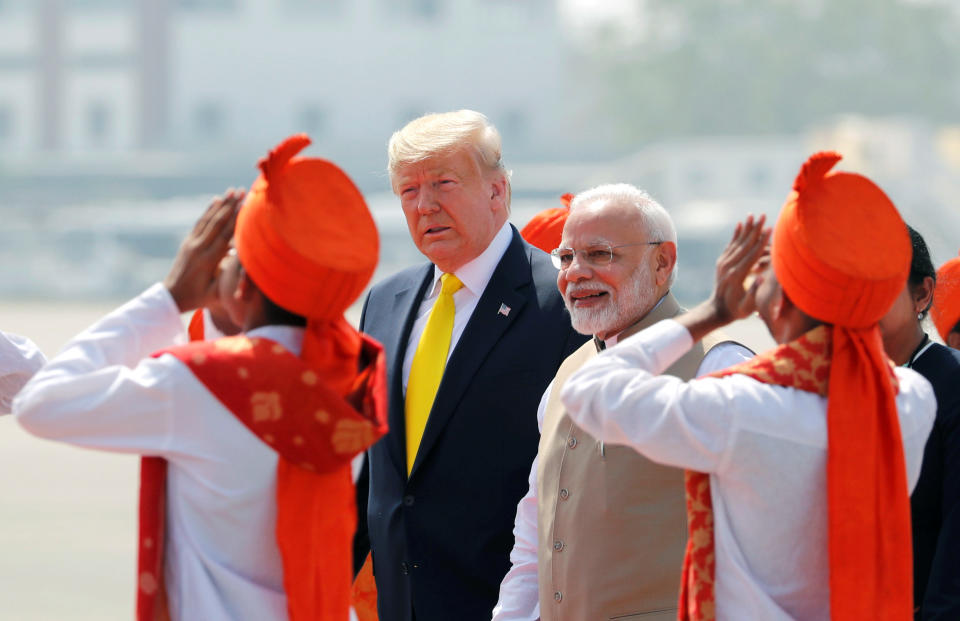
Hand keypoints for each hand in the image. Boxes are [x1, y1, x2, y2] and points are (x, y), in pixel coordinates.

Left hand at [164, 189, 243, 311]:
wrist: (172, 296)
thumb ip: (229, 278)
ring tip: (231, 191)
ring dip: (221, 204)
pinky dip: (209, 210)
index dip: (237, 218)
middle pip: (217, 222)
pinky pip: (200, 223)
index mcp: (208, 260)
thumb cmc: (199, 298)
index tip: (246, 205)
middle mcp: (199, 247)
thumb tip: (244, 262)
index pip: (225, 234)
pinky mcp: (188, 242)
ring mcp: (191, 243)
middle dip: (230, 205)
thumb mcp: (216, 293)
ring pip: (208, 219)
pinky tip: (215, 200)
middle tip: (241, 190)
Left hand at [708, 214, 769, 322]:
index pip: (752, 255)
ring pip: (737, 242)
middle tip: (764, 215)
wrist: (716, 310)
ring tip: (753, 215)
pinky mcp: (721, 263)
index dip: (762, 241)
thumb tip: (761, 277)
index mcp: (737, 275)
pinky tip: (740, 224)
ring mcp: (723, 263)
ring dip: (746, 229)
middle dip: (756, 230)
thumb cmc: (736, 311)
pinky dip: (735, 235)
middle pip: (745, 245)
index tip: (770, 229)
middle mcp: (728, 266)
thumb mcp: (746, 307)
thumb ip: (753, 292)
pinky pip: (730, 246)